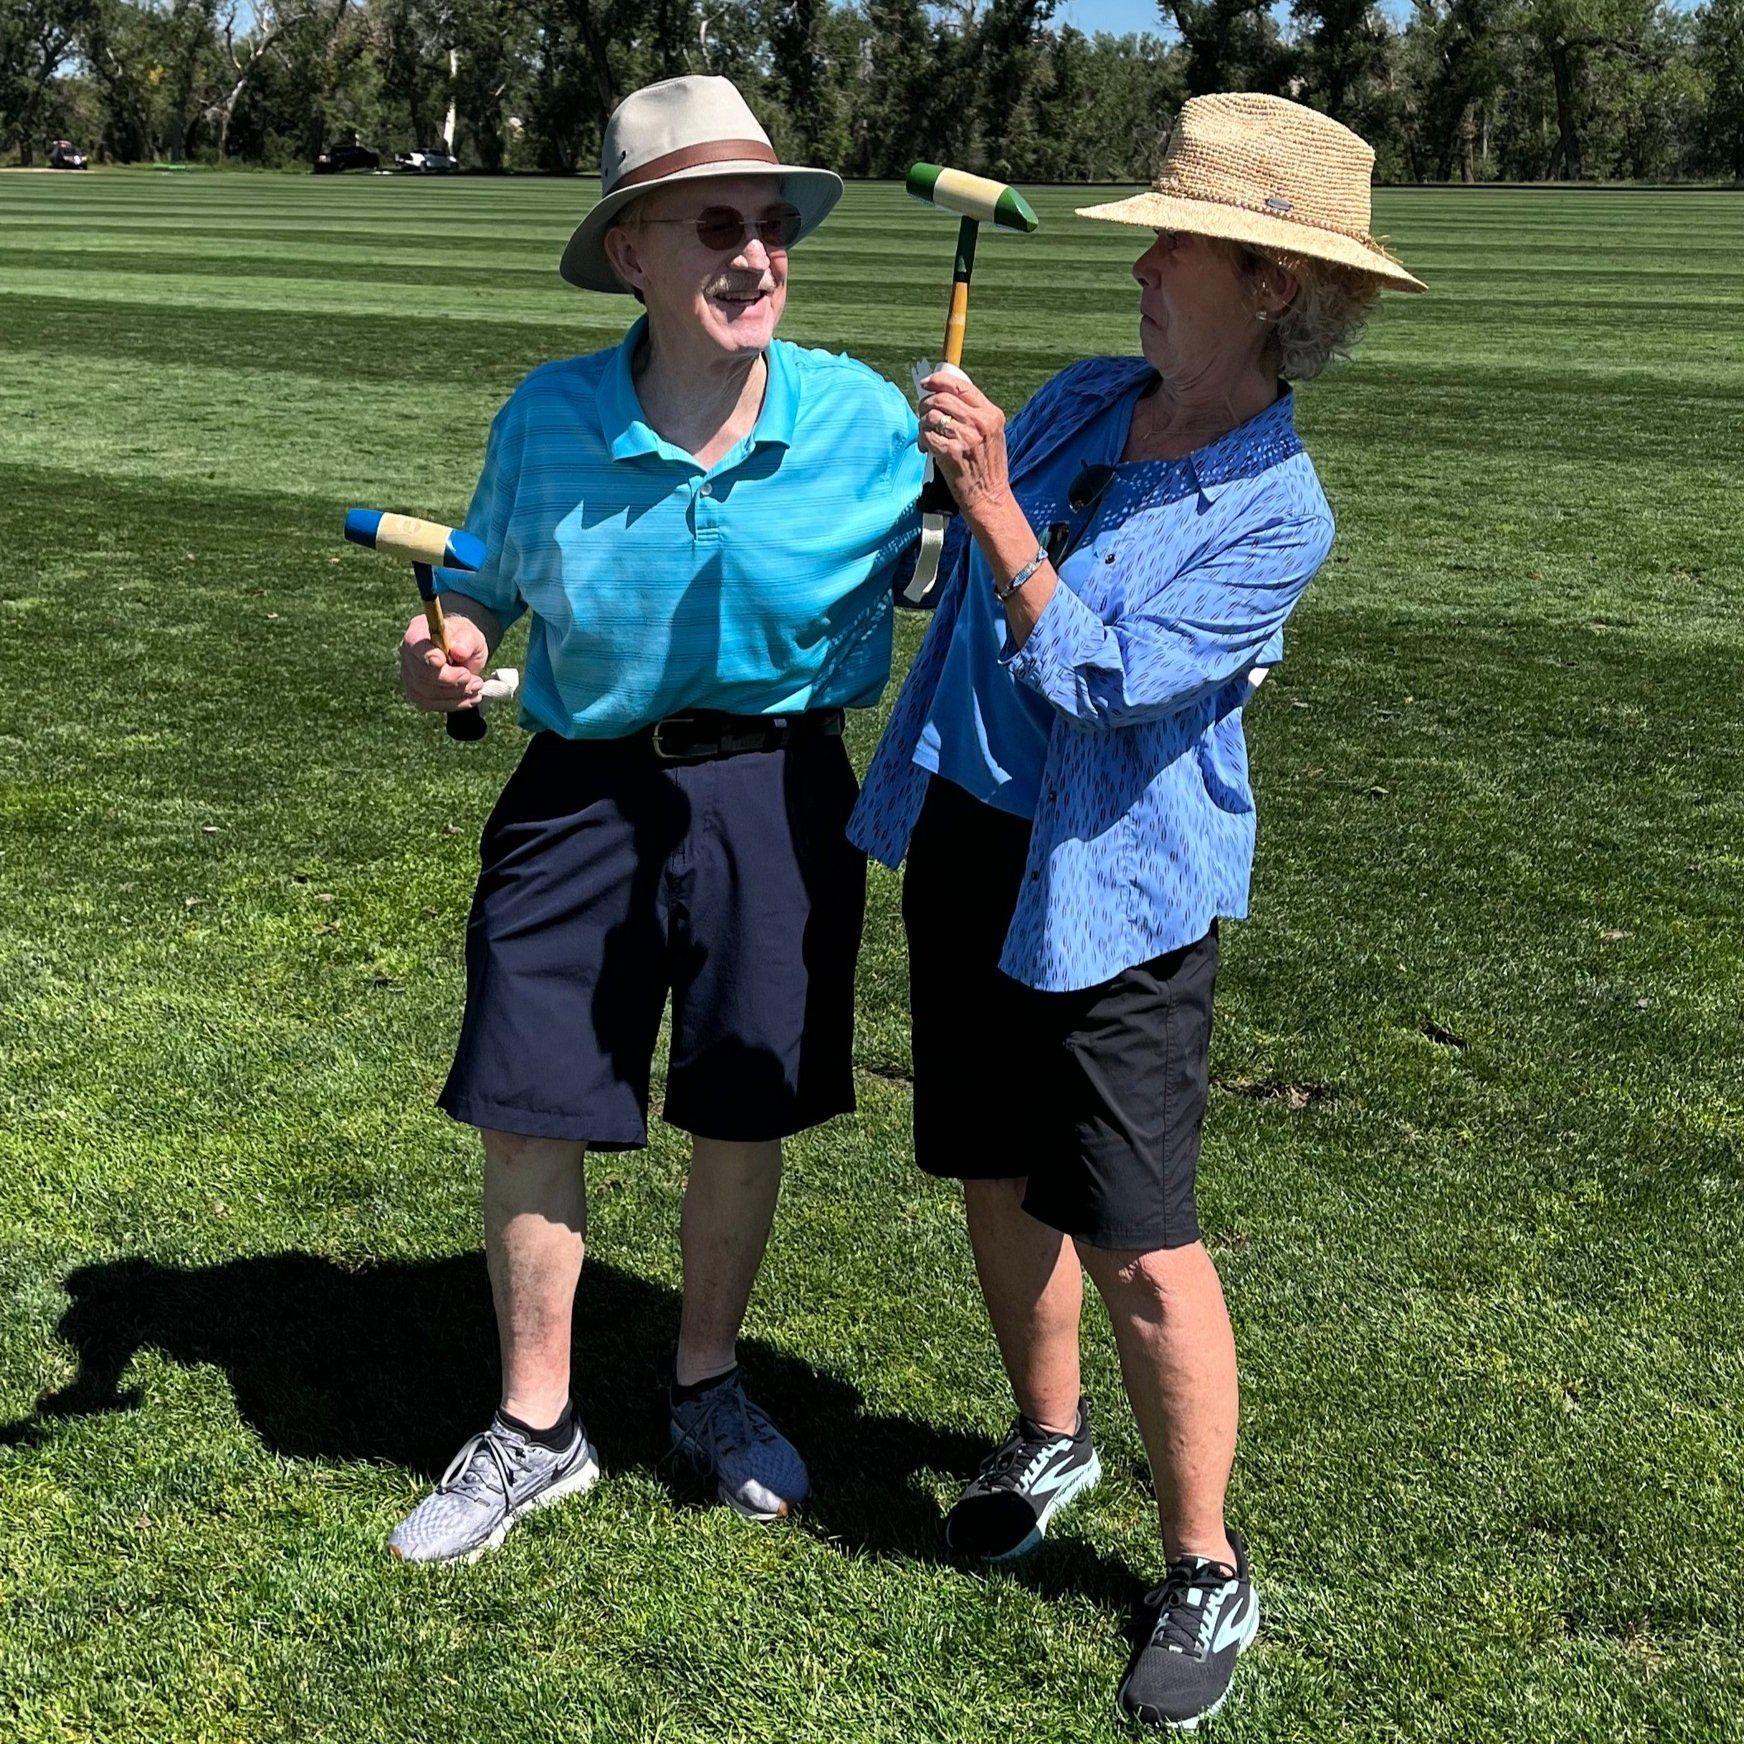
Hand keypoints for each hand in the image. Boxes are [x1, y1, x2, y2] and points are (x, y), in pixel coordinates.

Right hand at [400, 610, 485, 712]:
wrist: (464, 653)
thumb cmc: (464, 640)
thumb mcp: (471, 635)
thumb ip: (466, 641)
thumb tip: (459, 652)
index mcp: (418, 632)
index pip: (415, 646)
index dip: (427, 656)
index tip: (442, 661)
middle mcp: (408, 654)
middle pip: (421, 674)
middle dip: (449, 680)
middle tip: (470, 676)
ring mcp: (410, 676)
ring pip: (427, 693)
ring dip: (456, 693)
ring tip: (477, 685)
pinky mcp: (418, 694)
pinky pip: (433, 704)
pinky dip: (456, 703)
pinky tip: (472, 697)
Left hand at [918, 370, 1009, 520]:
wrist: (989, 496)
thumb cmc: (988, 467)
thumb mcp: (992, 433)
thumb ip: (975, 414)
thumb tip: (945, 395)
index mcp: (991, 414)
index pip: (962, 386)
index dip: (939, 380)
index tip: (926, 383)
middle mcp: (979, 423)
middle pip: (942, 398)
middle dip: (926, 403)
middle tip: (923, 413)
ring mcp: (965, 437)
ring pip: (931, 415)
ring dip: (922, 423)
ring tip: (926, 433)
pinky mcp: (950, 452)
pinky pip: (927, 435)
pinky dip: (922, 439)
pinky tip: (926, 446)